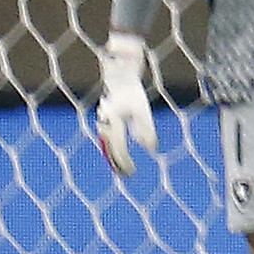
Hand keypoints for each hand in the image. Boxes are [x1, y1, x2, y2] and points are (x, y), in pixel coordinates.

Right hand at [96, 31, 156, 175]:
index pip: (119, 147)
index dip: (125, 161)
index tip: (132, 172)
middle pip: (110, 149)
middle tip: (128, 176)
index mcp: (114, 121)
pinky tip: (119, 158)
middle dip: (118, 163)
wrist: (118, 77)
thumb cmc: (132, 93)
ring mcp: (103, 122)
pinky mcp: (105, 121)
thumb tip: (151, 149)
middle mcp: (105, 123)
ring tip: (123, 170)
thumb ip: (146, 129)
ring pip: (107, 145)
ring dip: (114, 158)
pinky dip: (112, 149)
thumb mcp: (143, 111)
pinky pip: (107, 139)